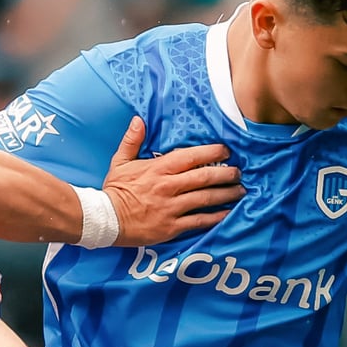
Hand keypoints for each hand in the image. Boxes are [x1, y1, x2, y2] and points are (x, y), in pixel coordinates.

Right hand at [103, 117, 243, 246]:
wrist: (106, 219)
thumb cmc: (115, 190)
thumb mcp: (120, 162)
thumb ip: (132, 140)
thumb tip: (139, 120)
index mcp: (159, 169)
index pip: (192, 157)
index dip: (212, 153)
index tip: (226, 151)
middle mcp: (169, 186)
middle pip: (205, 177)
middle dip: (226, 174)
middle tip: (239, 172)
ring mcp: (172, 208)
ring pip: (206, 198)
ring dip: (226, 194)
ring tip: (240, 190)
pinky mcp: (172, 226)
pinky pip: (199, 221)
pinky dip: (216, 217)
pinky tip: (228, 213)